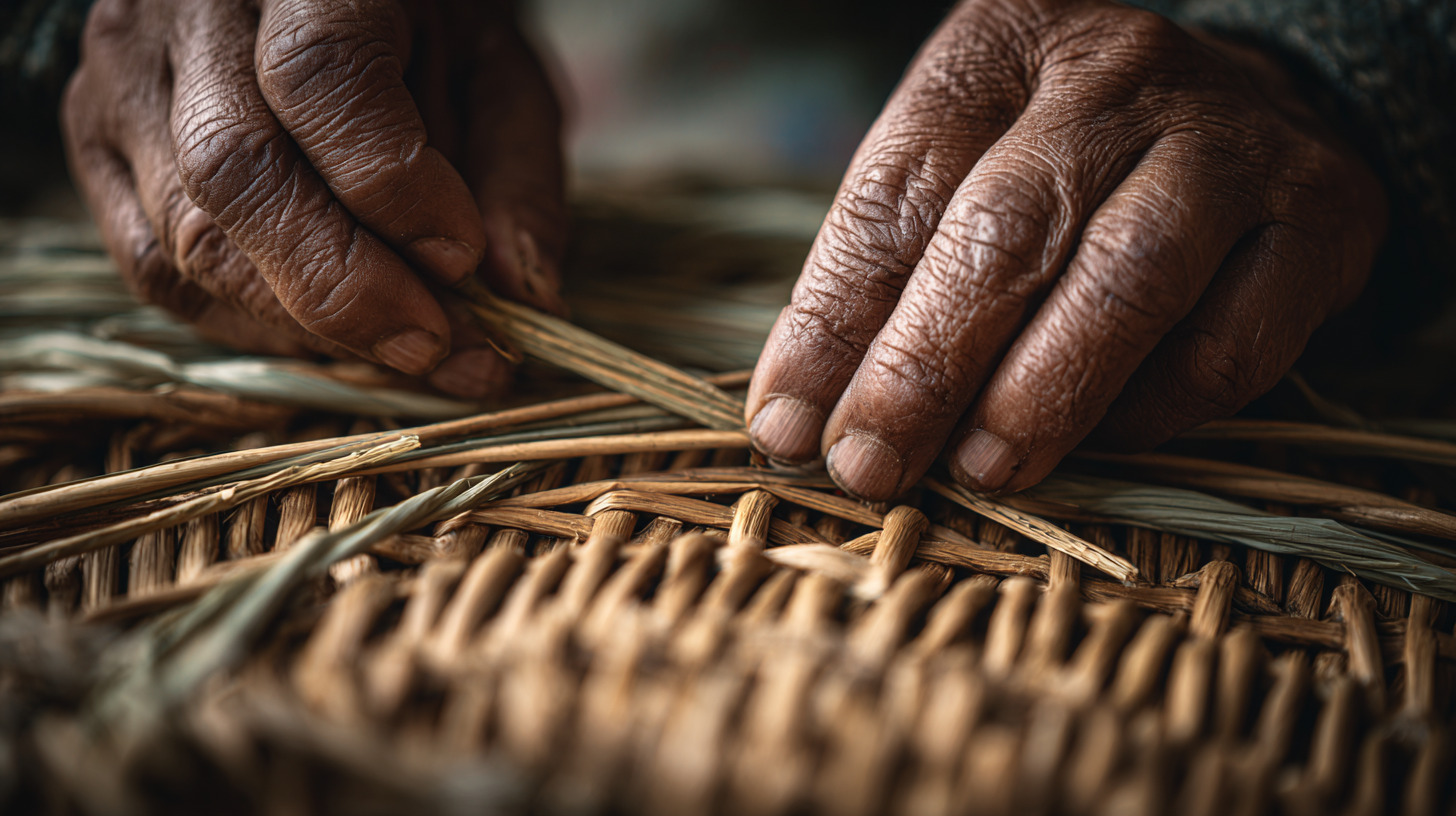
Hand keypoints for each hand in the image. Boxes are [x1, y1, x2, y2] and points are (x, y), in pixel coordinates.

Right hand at [62, 0, 564, 397]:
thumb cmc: (419, 20)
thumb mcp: (496, 70)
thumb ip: (519, 176)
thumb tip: (522, 300)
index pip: (319, 78)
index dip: (392, 187)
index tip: (463, 259)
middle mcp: (186, 13)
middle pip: (233, 173)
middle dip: (345, 289)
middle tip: (440, 349)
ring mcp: (123, 78)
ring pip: (188, 237)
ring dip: (307, 323)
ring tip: (405, 348)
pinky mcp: (94, 140)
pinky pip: (156, 267)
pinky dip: (252, 321)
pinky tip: (329, 333)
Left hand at [746, 0, 1385, 498]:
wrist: (1243, 115)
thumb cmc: (1063, 163)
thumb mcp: (957, 178)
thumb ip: (879, 282)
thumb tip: (795, 423)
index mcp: (1005, 45)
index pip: (898, 188)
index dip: (835, 319)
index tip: (789, 425)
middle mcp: (1119, 74)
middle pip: (1005, 228)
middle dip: (924, 367)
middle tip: (869, 464)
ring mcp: (1230, 140)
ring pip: (1126, 279)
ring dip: (1040, 395)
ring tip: (980, 473)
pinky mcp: (1322, 220)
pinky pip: (1228, 343)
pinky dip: (1152, 409)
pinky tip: (1098, 437)